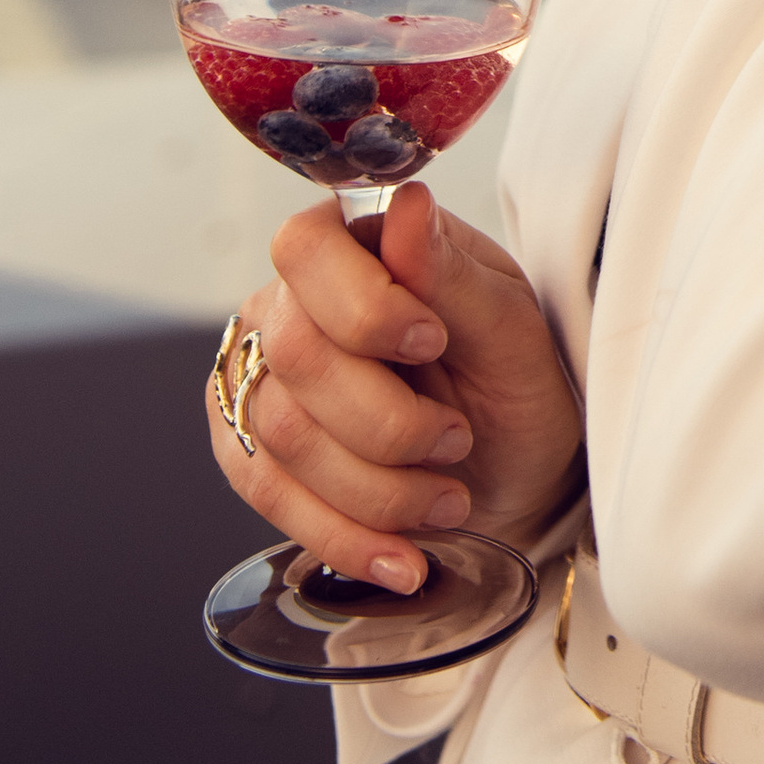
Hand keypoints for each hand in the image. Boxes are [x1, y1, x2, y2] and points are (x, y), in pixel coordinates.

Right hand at [207, 182, 585, 590]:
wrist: (512, 476)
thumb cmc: (513, 385)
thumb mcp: (510, 326)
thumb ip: (451, 273)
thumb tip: (407, 206)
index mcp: (354, 245)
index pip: (306, 249)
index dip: (363, 305)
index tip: (431, 342)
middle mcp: (289, 305)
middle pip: (296, 357)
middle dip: (389, 421)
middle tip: (457, 441)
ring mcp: (260, 380)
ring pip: (282, 436)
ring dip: (379, 488)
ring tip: (446, 499)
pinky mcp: (249, 453)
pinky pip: (270, 497)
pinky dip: (343, 536)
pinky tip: (400, 556)